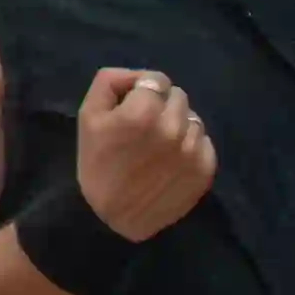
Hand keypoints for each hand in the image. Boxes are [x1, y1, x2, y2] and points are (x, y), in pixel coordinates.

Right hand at [75, 66, 214, 238]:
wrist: (112, 218)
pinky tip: (171, 161)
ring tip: (159, 146)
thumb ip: (112, 81)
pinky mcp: (205, 170)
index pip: (157, 80)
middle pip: (178, 97)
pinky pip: (204, 143)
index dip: (143, 92)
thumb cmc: (97, 164)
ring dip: (178, 126)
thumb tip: (139, 76)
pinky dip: (191, 147)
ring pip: (193, 119)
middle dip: (162, 106)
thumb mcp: (89, 114)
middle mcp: (174, 126)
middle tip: (145, 129)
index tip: (133, 109)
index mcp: (144, 110)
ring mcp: (193, 150)